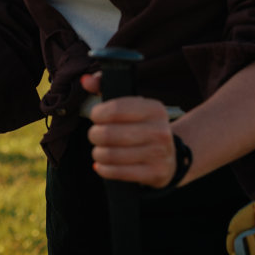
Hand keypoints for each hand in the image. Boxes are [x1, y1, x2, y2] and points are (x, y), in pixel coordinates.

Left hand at [81, 71, 178, 187]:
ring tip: (99, 150)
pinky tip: (103, 164)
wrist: (170, 157)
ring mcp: (158, 154)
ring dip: (98, 153)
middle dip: (94, 135)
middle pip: (108, 134)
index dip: (97, 114)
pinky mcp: (154, 174)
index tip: (95, 117)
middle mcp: (160, 131)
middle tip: (95, 135)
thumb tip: (85, 80)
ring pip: (110, 155)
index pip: (115, 109)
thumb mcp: (131, 105)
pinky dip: (104, 169)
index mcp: (155, 109)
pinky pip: (117, 173)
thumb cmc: (141, 126)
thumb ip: (105, 87)